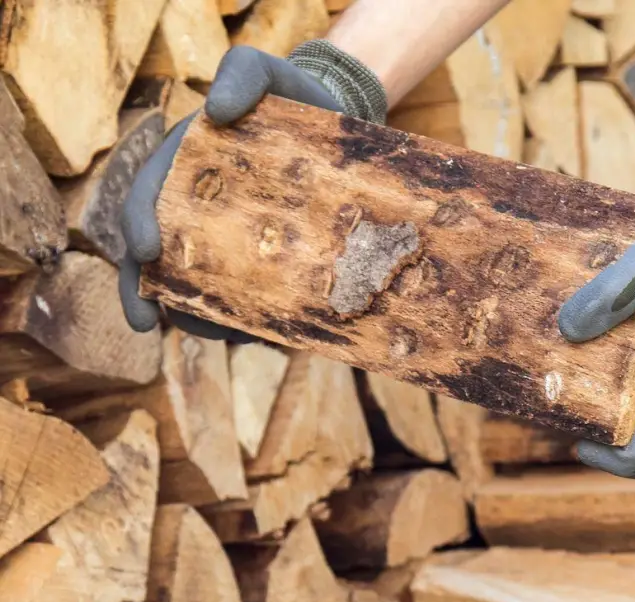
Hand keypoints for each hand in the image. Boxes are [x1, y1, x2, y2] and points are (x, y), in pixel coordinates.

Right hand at [119, 41, 385, 339]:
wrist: (338, 127)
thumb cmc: (290, 98)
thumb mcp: (267, 75)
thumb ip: (242, 75)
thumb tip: (215, 109)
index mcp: (178, 172)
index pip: (144, 203)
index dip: (138, 227)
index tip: (145, 249)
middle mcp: (194, 215)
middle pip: (156, 260)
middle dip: (147, 293)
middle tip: (150, 323)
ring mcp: (228, 244)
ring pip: (200, 290)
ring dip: (201, 318)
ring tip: (221, 335)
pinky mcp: (267, 266)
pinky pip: (250, 301)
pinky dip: (252, 320)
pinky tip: (266, 335)